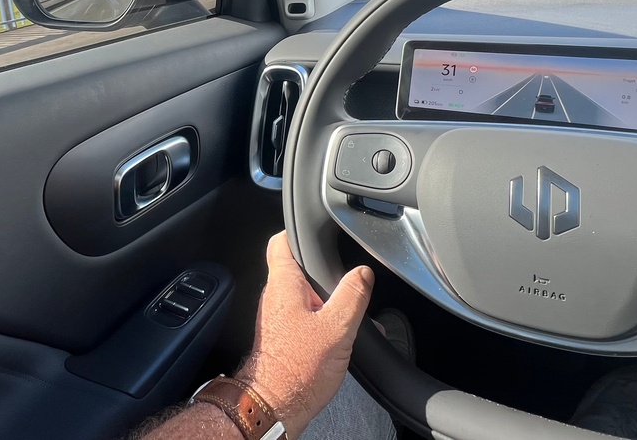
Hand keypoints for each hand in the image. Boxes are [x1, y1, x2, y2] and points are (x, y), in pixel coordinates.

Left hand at [236, 232, 373, 437]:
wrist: (274, 407)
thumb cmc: (297, 371)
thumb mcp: (337, 328)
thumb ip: (352, 295)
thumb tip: (363, 273)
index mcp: (283, 285)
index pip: (281, 242)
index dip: (298, 230)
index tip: (317, 229)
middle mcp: (275, 298)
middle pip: (297, 268)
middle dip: (323, 270)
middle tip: (347, 278)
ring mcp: (277, 318)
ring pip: (304, 295)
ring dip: (325, 299)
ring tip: (349, 312)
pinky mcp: (282, 337)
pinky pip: (304, 317)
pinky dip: (322, 319)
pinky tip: (339, 335)